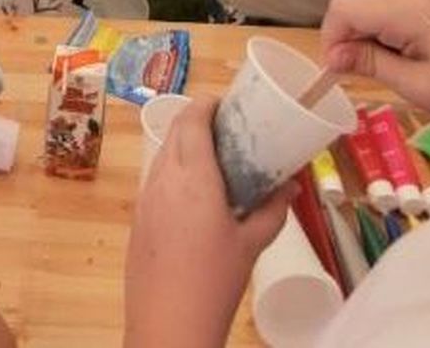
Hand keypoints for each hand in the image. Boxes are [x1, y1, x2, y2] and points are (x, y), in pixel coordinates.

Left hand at [124, 96, 292, 347]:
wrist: (168, 326)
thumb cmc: (216, 283)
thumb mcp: (252, 246)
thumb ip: (272, 210)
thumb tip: (292, 185)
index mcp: (193, 177)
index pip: (192, 121)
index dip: (206, 104)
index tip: (225, 103)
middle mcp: (164, 178)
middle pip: (175, 131)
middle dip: (196, 120)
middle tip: (225, 128)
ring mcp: (145, 198)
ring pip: (162, 154)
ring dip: (182, 145)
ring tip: (212, 158)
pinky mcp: (137, 218)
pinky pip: (155, 179)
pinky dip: (172, 171)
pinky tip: (192, 195)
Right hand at [321, 0, 429, 121]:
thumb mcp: (422, 86)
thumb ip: (373, 66)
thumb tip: (334, 58)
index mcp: (402, 9)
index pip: (341, 9)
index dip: (330, 40)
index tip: (340, 72)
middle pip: (358, 5)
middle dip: (352, 38)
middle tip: (368, 76)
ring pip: (378, 5)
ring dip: (374, 35)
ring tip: (397, 69)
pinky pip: (399, 6)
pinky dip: (395, 30)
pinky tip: (416, 55)